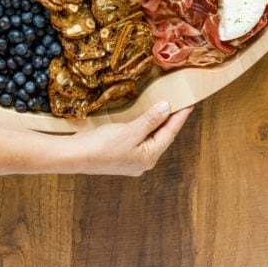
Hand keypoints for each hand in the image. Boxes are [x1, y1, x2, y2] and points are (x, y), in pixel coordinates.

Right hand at [65, 101, 192, 175]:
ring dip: (157, 125)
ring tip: (166, 111)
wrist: (77, 157)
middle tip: (181, 104)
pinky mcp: (122, 156)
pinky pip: (140, 140)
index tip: (190, 104)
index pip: (169, 133)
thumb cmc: (103, 145)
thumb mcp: (130, 131)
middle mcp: (143, 162)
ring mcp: (132, 161)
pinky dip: (145, 129)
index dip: (179, 117)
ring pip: (151, 139)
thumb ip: (150, 120)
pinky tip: (144, 122)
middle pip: (162, 138)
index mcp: (149, 157)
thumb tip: (167, 108)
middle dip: (170, 121)